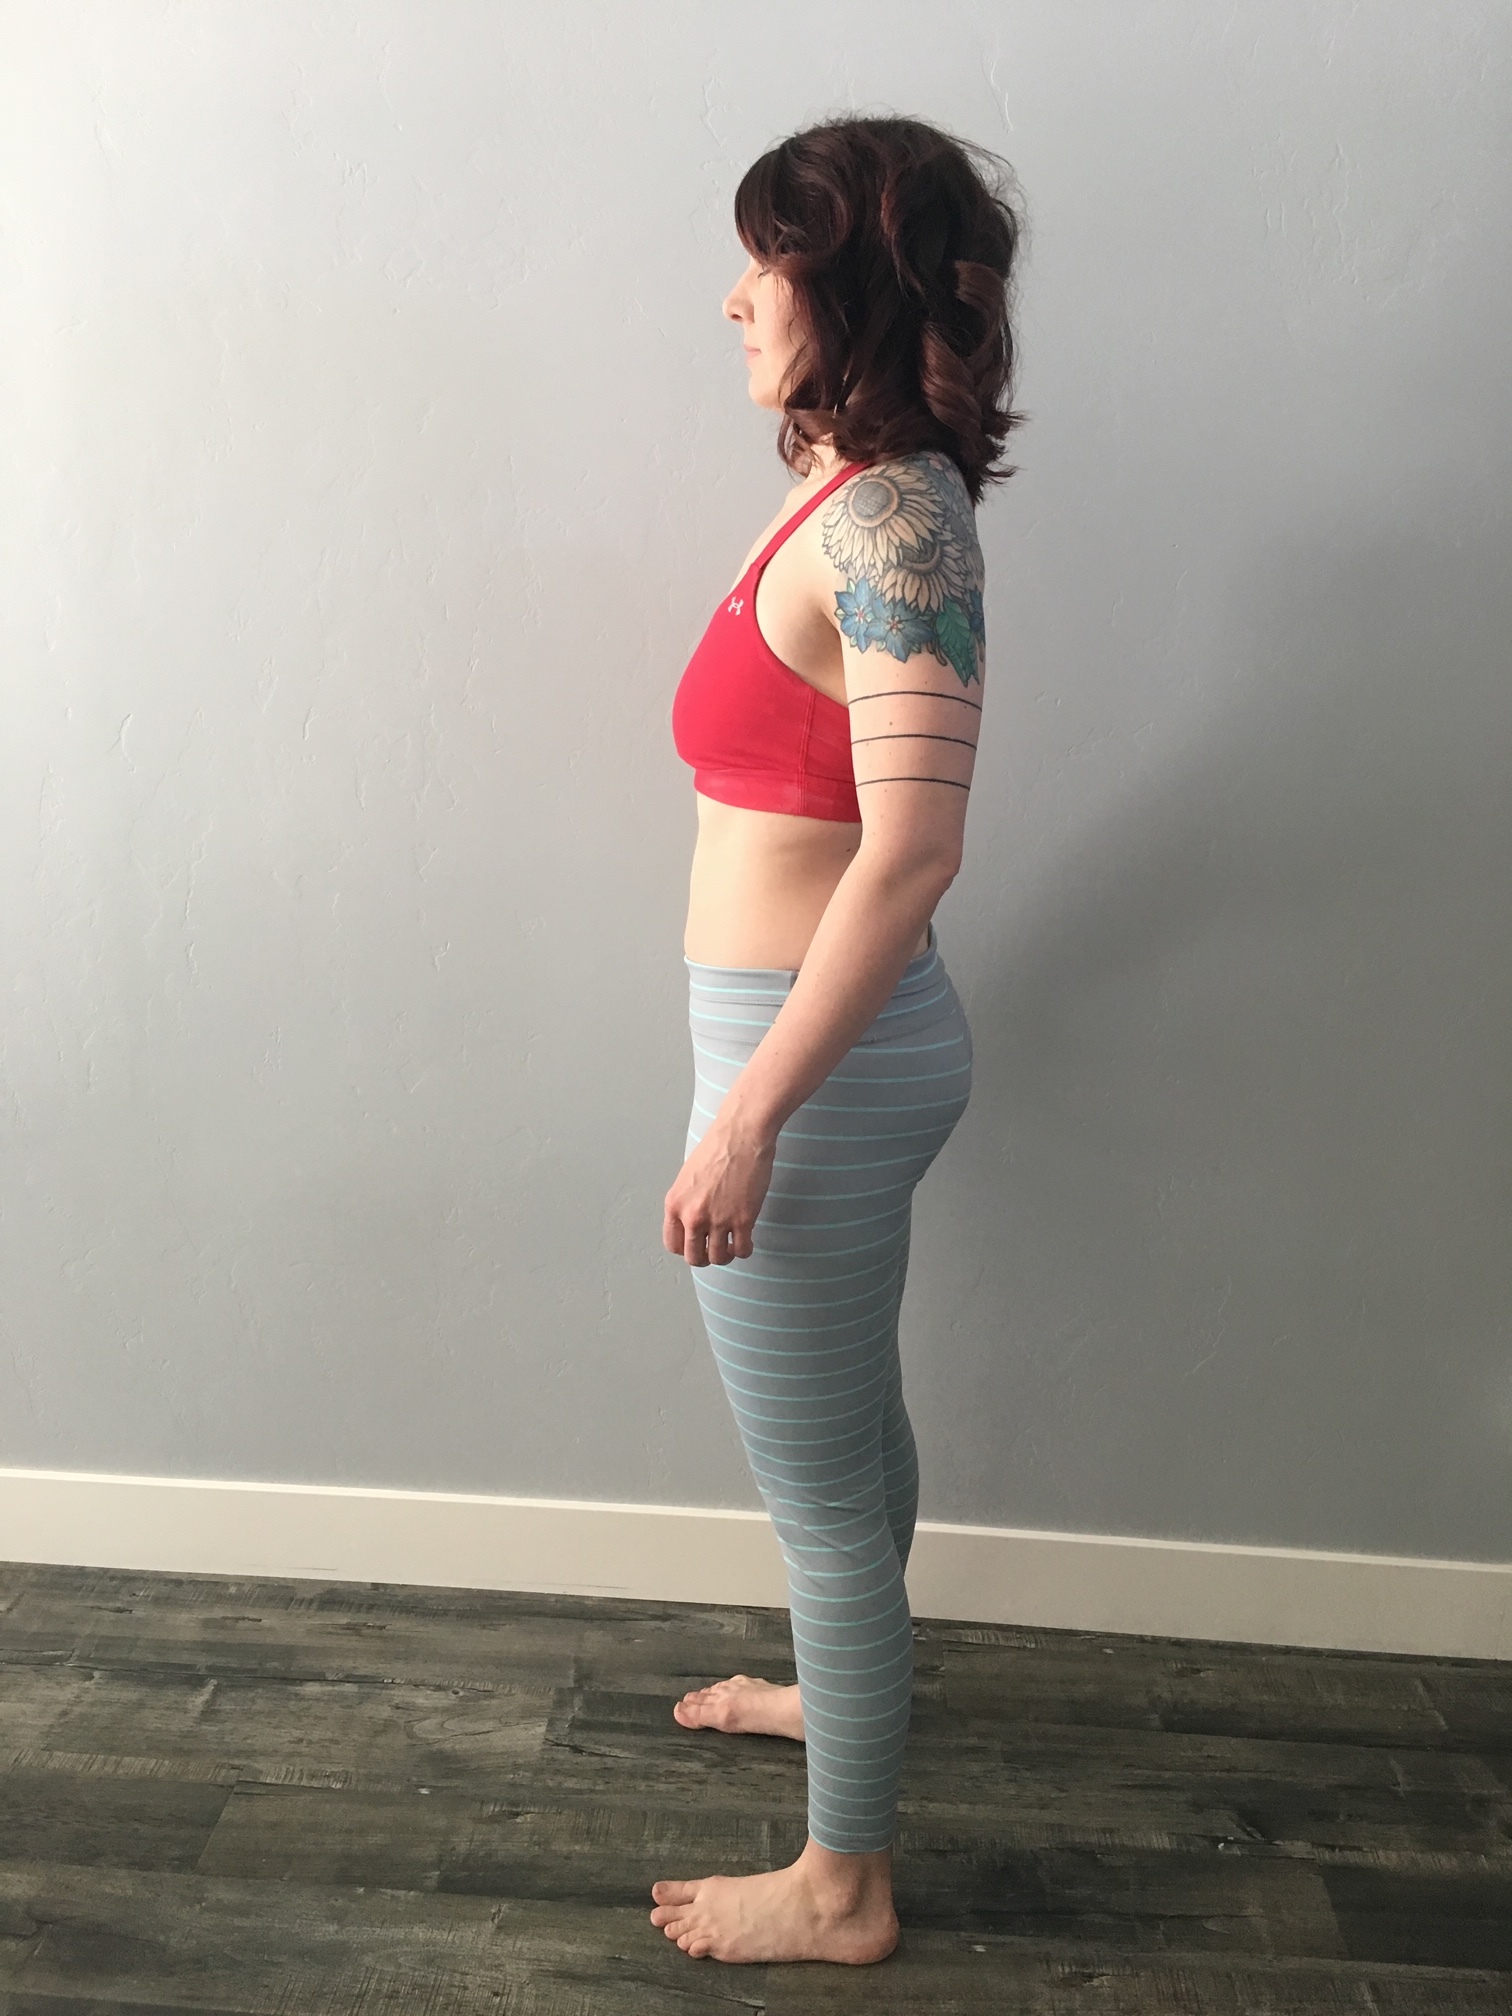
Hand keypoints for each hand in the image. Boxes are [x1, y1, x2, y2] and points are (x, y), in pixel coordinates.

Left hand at [663, 1116, 776, 1265]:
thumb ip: (686, 1203)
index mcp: (675, 1204)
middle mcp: (693, 1216)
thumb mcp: (687, 1177)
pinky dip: (744, 1251)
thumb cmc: (716, 1148)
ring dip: (725, 1256)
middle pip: (693, 1257)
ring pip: (718, 1257)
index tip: (695, 1246)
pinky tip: (747, 1242)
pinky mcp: (743, 1220)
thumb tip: (691, 1222)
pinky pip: (741, 1250)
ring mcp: (718, 1220)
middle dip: (704, 1257)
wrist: (741, 1135)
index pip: (672, 1244)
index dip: (685, 1249)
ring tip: (731, 1246)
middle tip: (714, 1250)